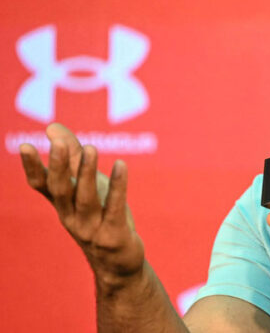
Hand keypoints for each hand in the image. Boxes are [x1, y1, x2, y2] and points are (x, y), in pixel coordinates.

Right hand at [19, 123, 144, 290]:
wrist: (117, 263)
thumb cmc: (101, 216)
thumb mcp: (87, 185)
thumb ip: (71, 157)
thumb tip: (52, 128)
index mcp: (62, 204)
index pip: (42, 185)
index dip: (32, 167)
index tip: (25, 145)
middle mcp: (71, 216)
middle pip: (61, 190)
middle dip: (58, 167)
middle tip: (57, 143)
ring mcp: (91, 228)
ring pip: (86, 199)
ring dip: (86, 173)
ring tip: (90, 148)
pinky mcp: (114, 235)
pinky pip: (115, 208)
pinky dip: (118, 186)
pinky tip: (122, 165)